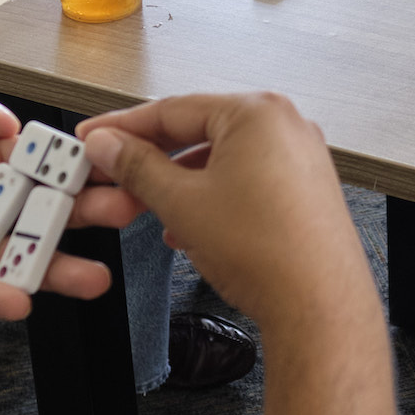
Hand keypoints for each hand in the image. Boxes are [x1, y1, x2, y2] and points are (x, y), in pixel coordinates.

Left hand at [0, 82, 116, 322]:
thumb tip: (7, 117)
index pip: (35, 157)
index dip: (71, 156)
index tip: (106, 153)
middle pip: (46, 208)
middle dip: (89, 209)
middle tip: (126, 204)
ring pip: (25, 257)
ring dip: (62, 267)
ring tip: (93, 277)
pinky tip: (18, 299)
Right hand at [76, 91, 373, 329]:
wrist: (317, 306)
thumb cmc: (268, 253)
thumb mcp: (181, 203)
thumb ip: (137, 167)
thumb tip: (111, 146)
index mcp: (256, 112)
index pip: (172, 109)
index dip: (124, 127)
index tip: (96, 137)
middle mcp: (285, 126)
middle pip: (199, 131)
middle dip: (153, 159)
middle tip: (114, 171)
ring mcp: (300, 157)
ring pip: (222, 159)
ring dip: (181, 183)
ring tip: (149, 207)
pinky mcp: (305, 189)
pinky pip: (247, 180)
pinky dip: (213, 197)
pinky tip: (190, 226)